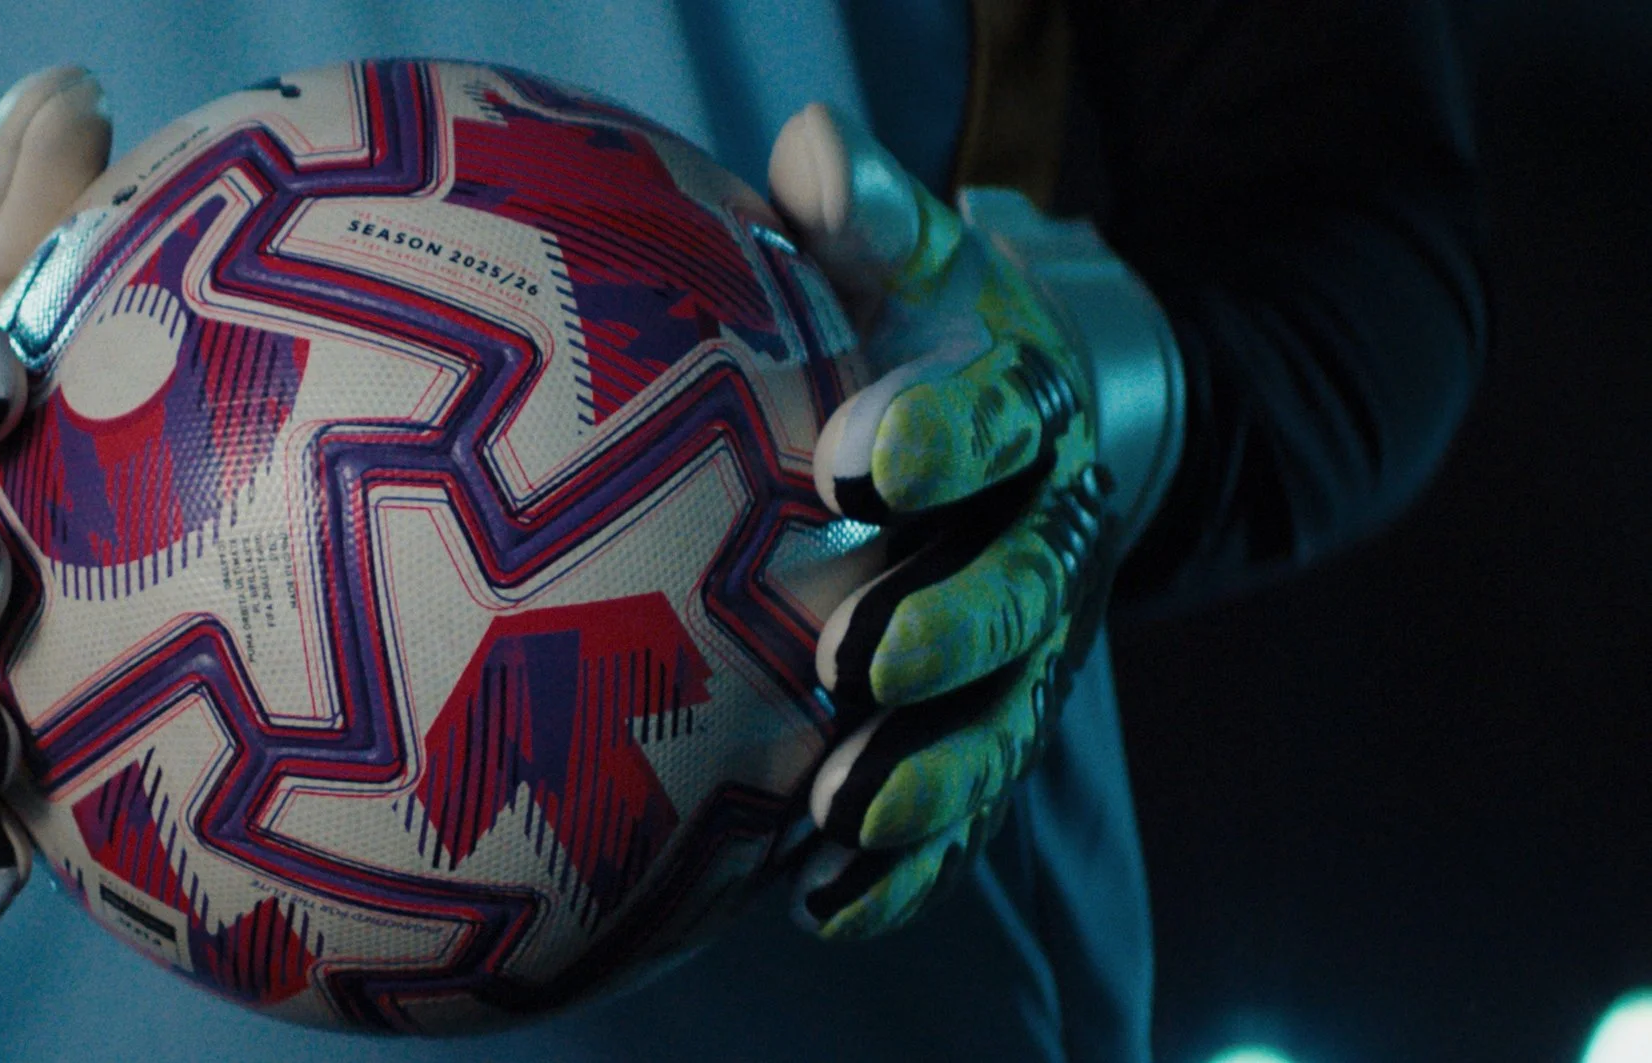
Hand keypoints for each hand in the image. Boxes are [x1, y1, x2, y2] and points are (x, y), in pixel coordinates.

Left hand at [767, 105, 1179, 938]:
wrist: (1041, 422)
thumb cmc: (927, 327)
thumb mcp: (909, 259)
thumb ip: (865, 216)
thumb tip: (816, 145)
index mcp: (1020, 411)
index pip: (994, 418)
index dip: (940, 437)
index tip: (860, 451)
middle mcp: (1040, 536)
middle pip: (1014, 589)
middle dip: (946, 626)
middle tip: (860, 656)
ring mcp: (1026, 643)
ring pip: (999, 718)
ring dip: (930, 772)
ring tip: (847, 815)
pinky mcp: (993, 718)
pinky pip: (964, 802)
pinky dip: (911, 859)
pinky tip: (829, 904)